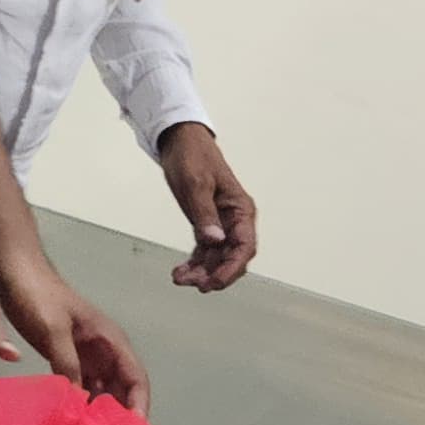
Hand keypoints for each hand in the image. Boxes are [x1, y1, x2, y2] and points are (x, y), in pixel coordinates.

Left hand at [0, 258, 150, 412]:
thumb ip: (68, 364)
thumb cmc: (38, 296)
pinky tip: (72, 419)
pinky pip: (81, 384)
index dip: (139, 404)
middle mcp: (104, 349)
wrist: (15, 273)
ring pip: (103, 388)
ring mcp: (86, 354)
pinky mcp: (67, 356)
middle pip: (123, 387)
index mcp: (110, 339)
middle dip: (121, 413)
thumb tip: (79, 402)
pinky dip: (81, 401)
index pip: (136, 377)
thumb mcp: (54, 330)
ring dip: (100, 409)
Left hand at [155, 124, 256, 290]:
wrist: (179, 140)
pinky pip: (205, 250)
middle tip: (194, 284)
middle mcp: (235, 220)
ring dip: (202, 271)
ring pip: (217, 257)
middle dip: (215, 274)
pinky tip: (181, 271)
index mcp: (241, 210)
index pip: (244, 247)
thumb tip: (214, 241)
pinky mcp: (206, 224)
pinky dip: (195, 262)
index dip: (231, 268)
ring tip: (180, 278)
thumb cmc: (192, 156)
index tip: (214, 281)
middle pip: (232, 257)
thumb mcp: (195, 183)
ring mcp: (221, 224)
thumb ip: (204, 213)